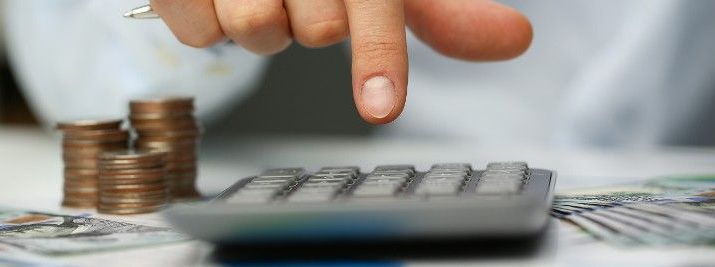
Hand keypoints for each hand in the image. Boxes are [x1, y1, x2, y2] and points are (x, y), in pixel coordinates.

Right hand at [150, 0, 531, 123]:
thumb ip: (443, 14)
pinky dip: (209, 23)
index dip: (377, 55)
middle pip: (313, 29)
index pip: (374, 4)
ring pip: (255, 30)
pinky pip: (200, 33)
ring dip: (261, 25)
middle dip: (310, 22)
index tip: (382, 106)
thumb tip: (514, 39)